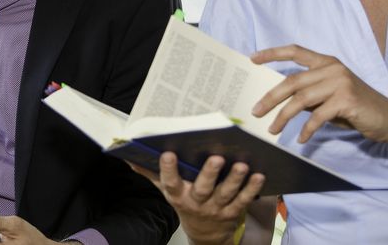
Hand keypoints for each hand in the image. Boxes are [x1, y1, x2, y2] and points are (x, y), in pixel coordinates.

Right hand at [130, 153, 262, 244]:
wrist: (205, 235)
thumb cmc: (185, 204)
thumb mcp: (167, 192)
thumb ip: (150, 173)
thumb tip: (128, 156)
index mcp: (178, 195)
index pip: (170, 183)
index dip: (168, 170)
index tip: (167, 153)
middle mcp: (196, 202)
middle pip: (202, 188)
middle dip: (209, 174)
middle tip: (216, 158)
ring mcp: (216, 208)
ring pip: (226, 194)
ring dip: (235, 179)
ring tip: (242, 165)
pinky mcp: (233, 212)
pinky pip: (244, 200)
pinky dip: (252, 189)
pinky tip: (259, 175)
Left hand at [251, 45, 387, 143]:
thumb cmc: (355, 108)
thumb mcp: (329, 96)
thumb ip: (308, 93)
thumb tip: (277, 100)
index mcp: (327, 62)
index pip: (296, 51)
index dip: (273, 53)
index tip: (252, 58)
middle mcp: (333, 68)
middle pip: (293, 81)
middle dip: (271, 97)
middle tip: (255, 111)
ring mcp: (340, 83)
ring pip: (301, 99)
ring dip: (283, 116)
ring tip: (272, 130)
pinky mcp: (347, 100)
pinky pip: (318, 116)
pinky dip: (306, 129)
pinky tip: (300, 139)